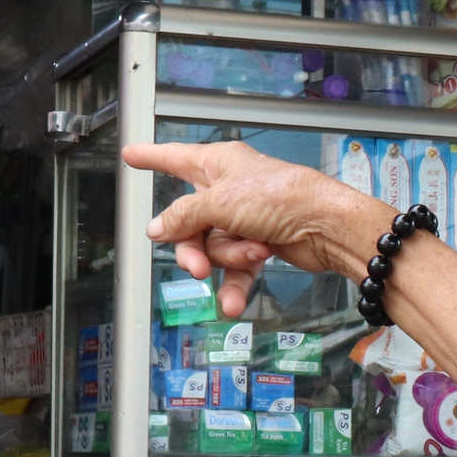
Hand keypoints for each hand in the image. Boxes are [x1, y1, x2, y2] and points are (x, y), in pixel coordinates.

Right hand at [126, 140, 386, 317]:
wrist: (326, 226)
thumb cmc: (283, 197)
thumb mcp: (221, 203)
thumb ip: (184, 217)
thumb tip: (157, 228)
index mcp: (218, 164)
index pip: (175, 158)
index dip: (151, 157)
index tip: (130, 154)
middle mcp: (229, 189)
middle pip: (189, 223)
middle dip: (194, 249)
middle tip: (199, 268)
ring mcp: (244, 218)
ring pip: (213, 249)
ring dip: (229, 261)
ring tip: (252, 256)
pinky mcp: (259, 243)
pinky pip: (236, 267)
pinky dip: (237, 282)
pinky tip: (233, 302)